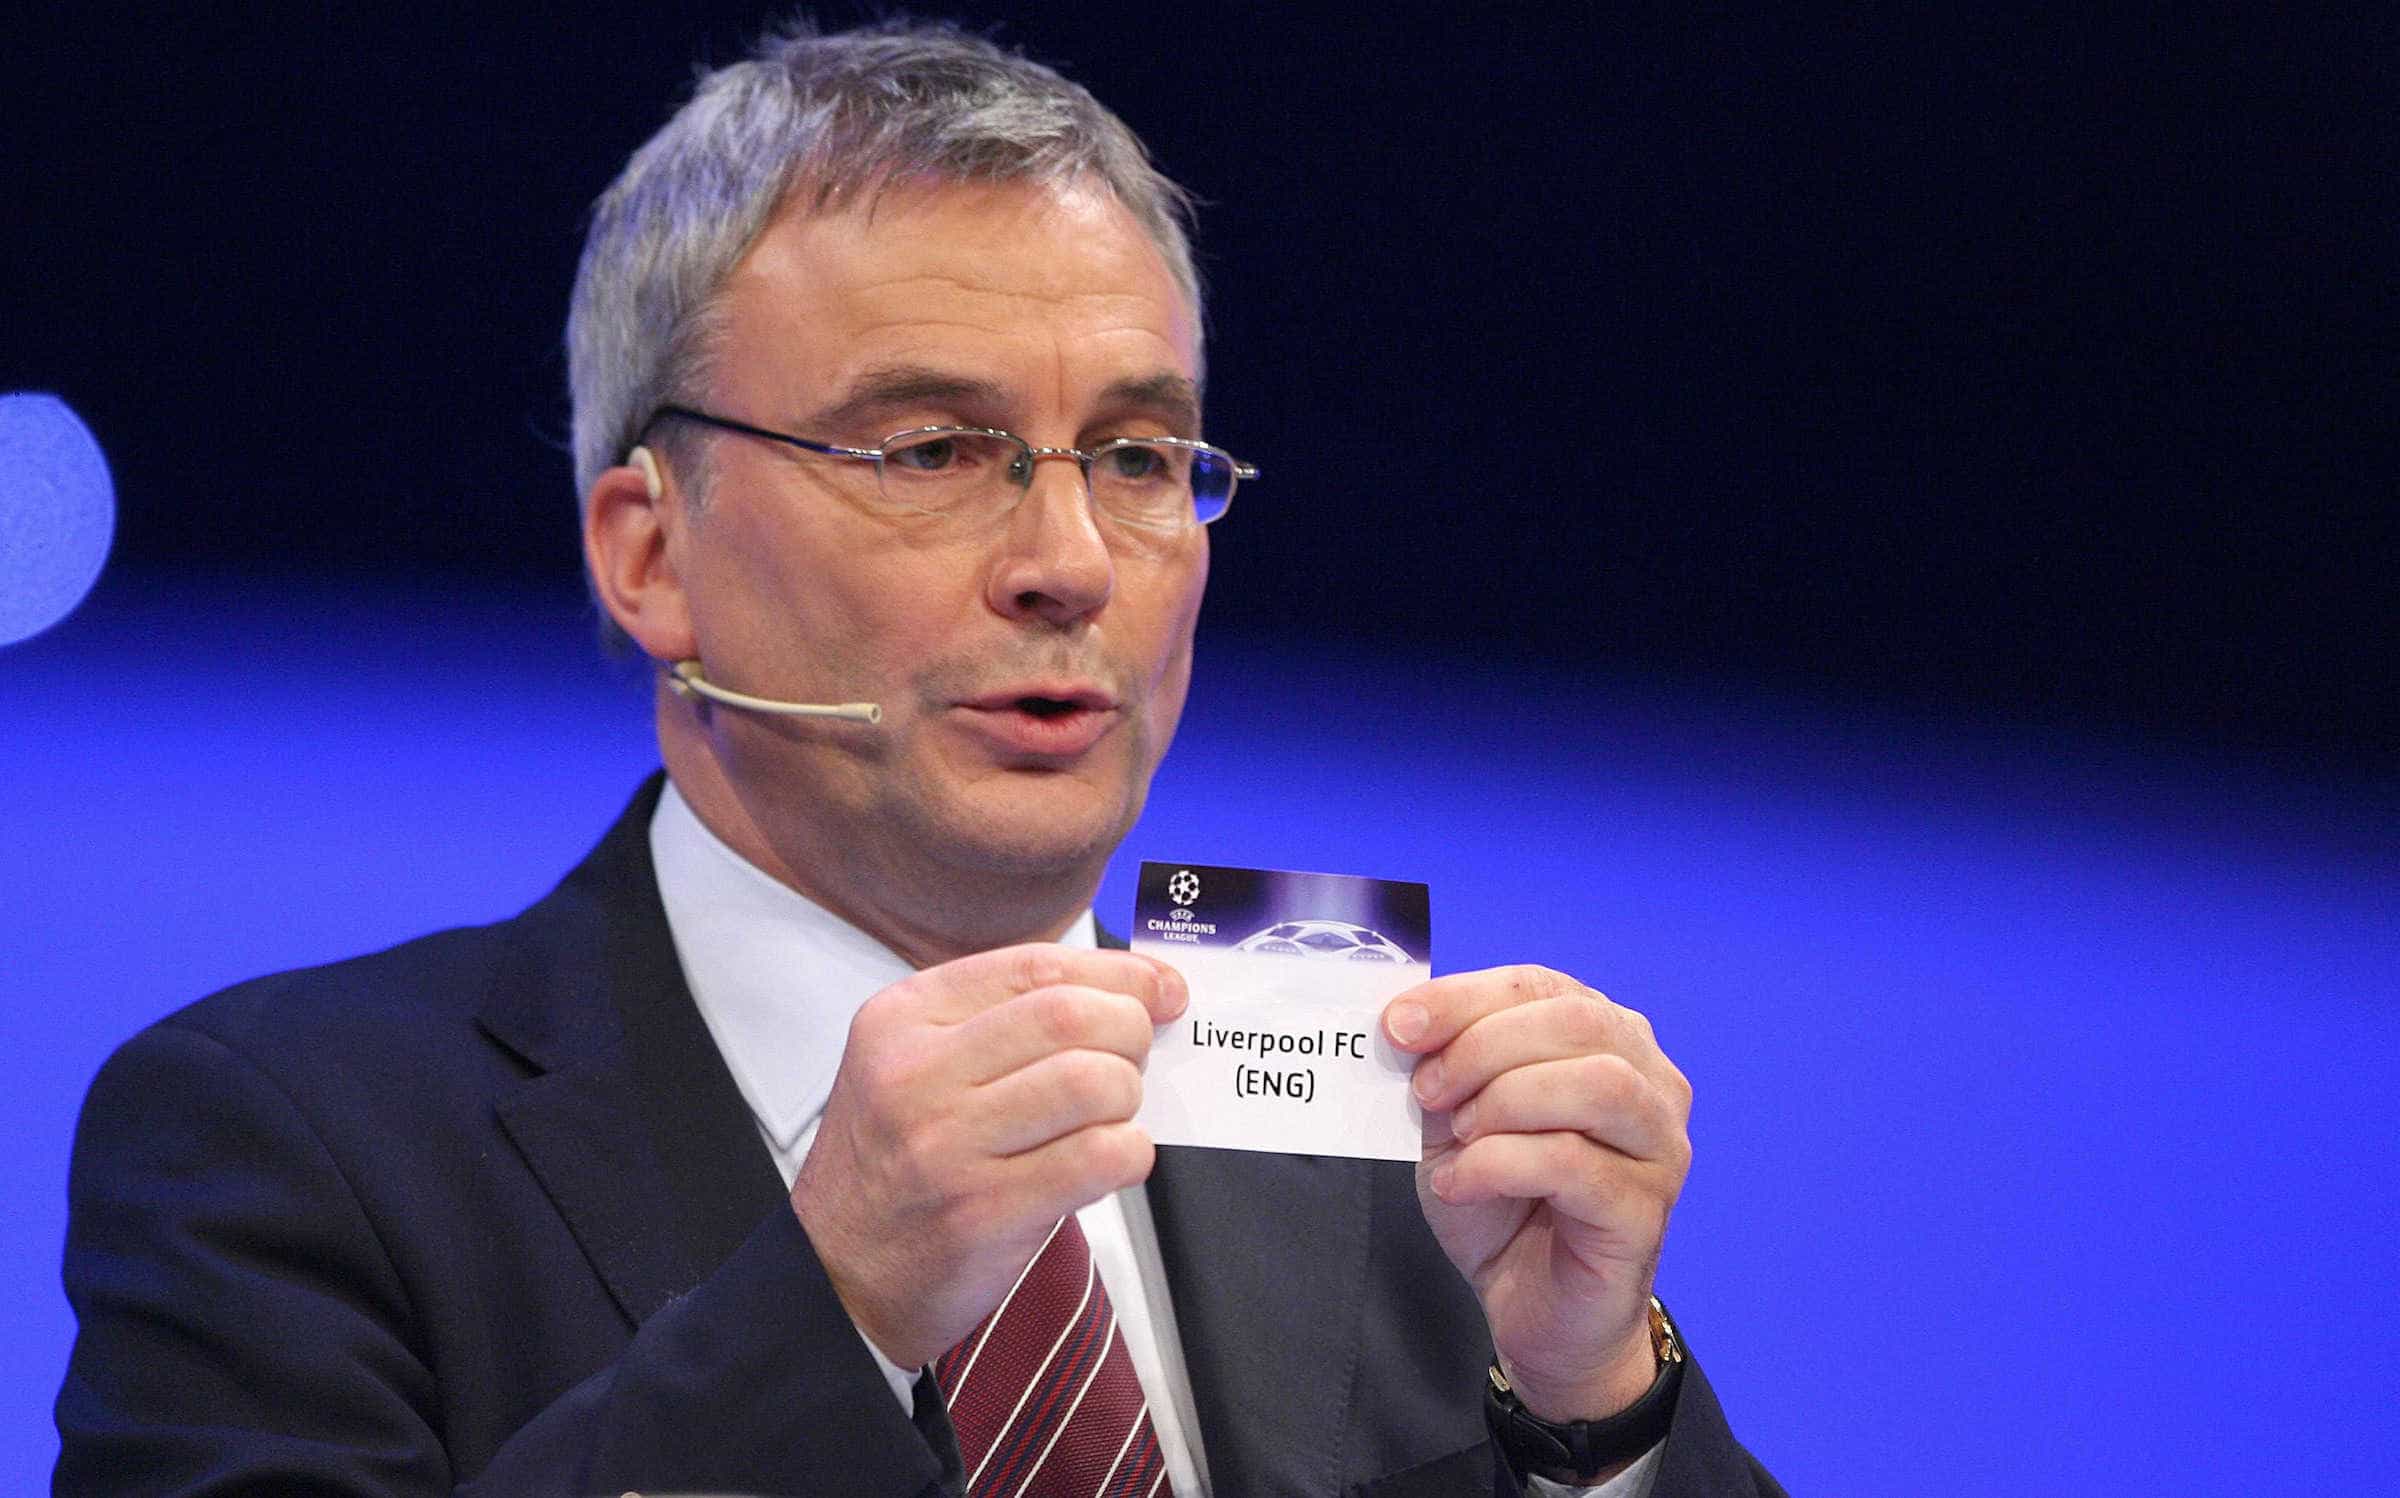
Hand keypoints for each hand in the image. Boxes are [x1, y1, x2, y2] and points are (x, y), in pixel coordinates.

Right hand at [789, 944, 1186, 1368]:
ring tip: (1110, 1116)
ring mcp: (949, 1144)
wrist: (837, 1276)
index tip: (1158, 988)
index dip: (1118, 972)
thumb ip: (1008, 1020)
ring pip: (1091, 1082)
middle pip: (1070, 1016)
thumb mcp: (916, 1065)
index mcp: (903, 1020)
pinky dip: (1130, 1153)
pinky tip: (1111, 1160)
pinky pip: (1098, 1158)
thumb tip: (1137, 988)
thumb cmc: (892, 1166)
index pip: (1036, 966)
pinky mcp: (985, 1210)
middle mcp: (918, 1074)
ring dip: (1126, 1097)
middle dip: (1130, 1031)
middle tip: (1132, 1059)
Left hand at [1384, 966, 1691, 1421]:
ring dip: (1505, 1100)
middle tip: (1426, 1092)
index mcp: (1606, 1039)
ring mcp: (1659, 1148)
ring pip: (1597, 1085)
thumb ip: (1442, 1064)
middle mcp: (1650, 1083)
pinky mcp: (1645, 1212)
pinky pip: (1574, 1164)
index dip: (1466, 997)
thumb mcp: (1455, 1118)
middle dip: (1483, 1046)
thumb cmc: (1501, 1202)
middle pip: (1577, 1022)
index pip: (1542, 985)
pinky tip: (1459, 1183)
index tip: (1399, 1024)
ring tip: (1456, 1137)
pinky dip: (1500, 1164)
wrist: (1530, 1307)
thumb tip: (1406, 1016)